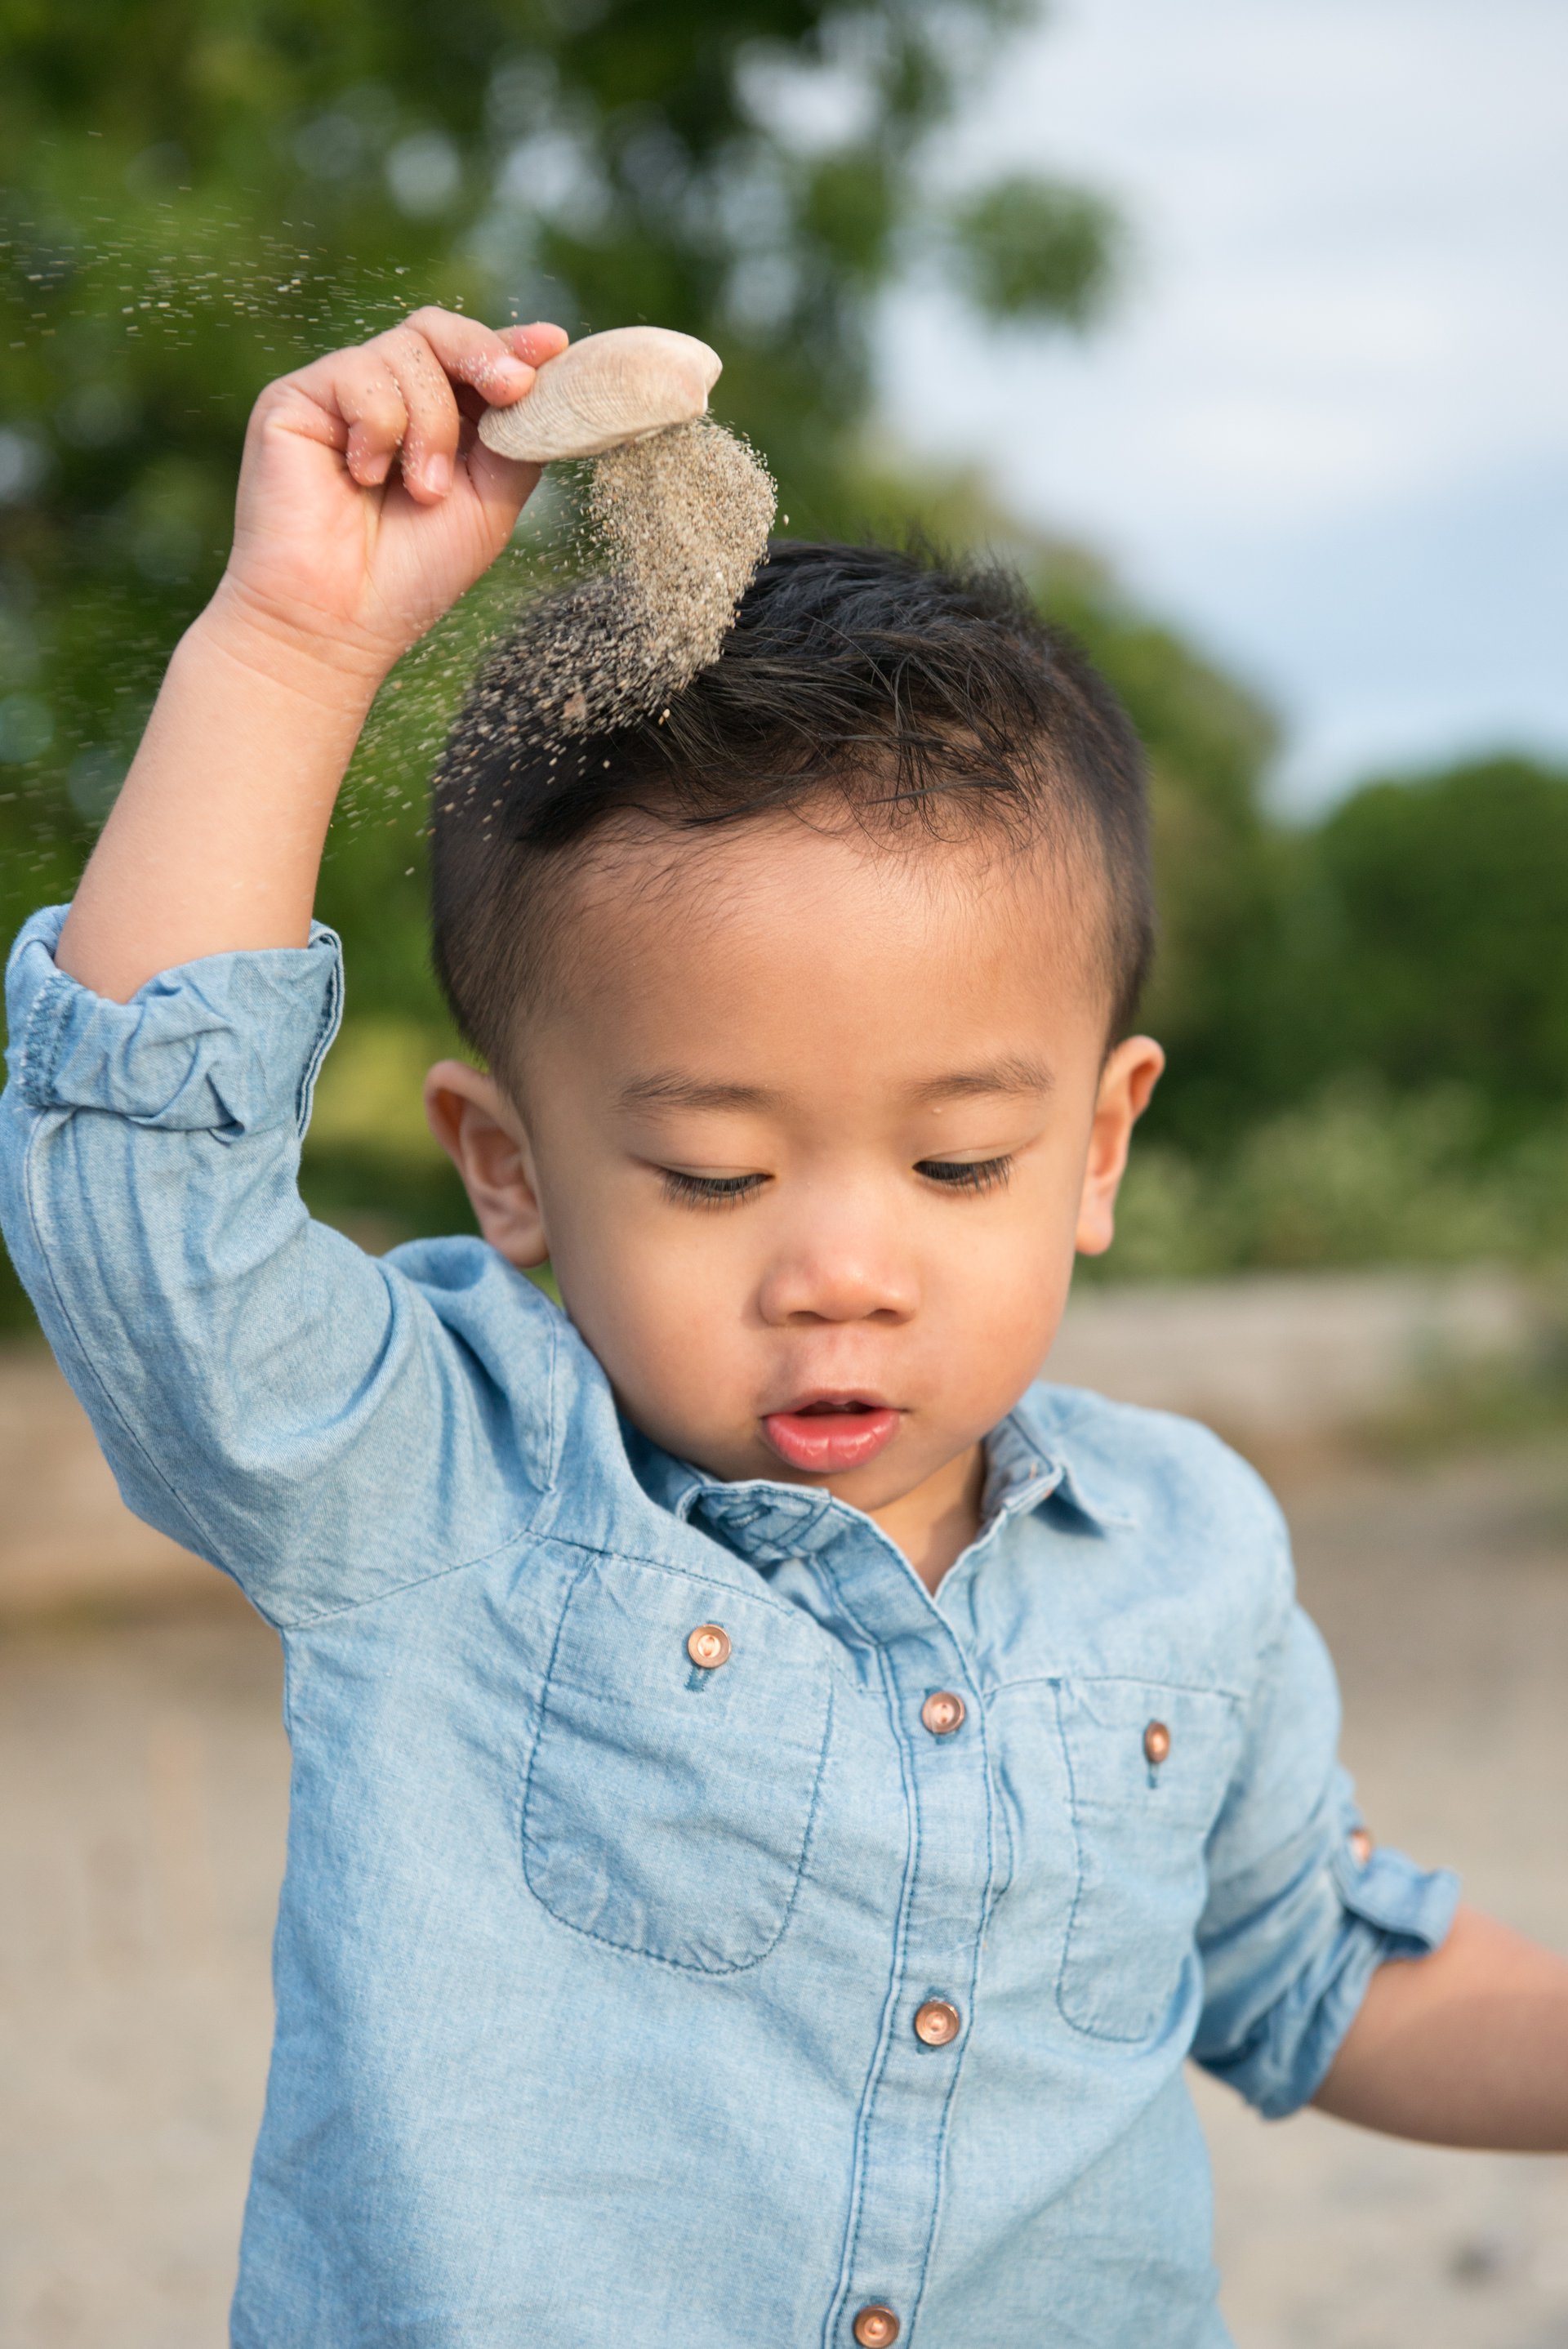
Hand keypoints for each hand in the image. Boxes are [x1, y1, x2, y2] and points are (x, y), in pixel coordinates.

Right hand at [211, 308, 568, 684]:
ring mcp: (338, 396)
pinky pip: (358, 374)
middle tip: (512, 390)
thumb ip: (516, 438)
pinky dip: (379, 427)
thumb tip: (546, 377)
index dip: (512, 346)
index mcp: (433, 420)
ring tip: (422, 490)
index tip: (555, 347)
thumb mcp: (490, 502)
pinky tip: (363, 477)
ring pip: (406, 353)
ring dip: (431, 425)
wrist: (338, 623)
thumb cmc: (412, 575)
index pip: (470, 359)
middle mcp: (384, 398)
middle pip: (437, 330)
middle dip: (482, 355)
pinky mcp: (293, 399)